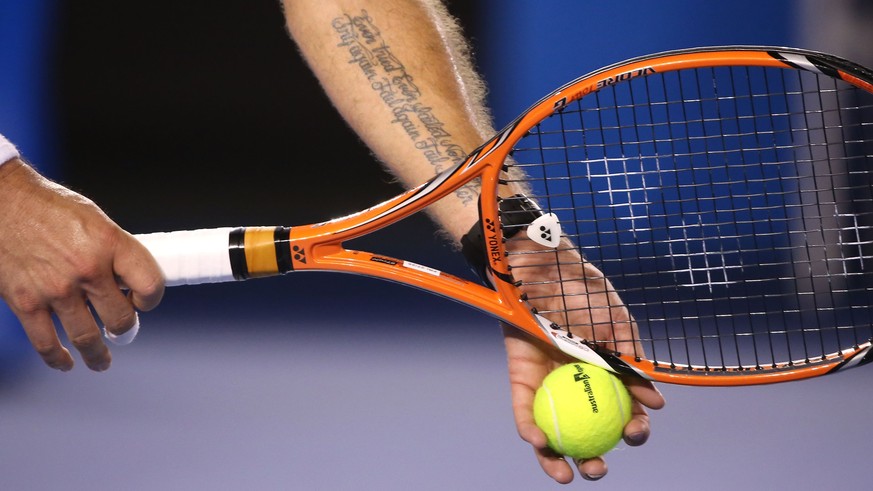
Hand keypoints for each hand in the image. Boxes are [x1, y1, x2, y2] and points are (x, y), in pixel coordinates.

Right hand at [0, 159, 164, 370]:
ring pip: (87, 338)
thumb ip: (115, 252)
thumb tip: (130, 283)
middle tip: (121, 329)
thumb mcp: (96, 221)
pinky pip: (47, 343)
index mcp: (110, 243)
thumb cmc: (50, 208)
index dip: (151, 298)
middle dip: (124, 327)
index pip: (150, 283)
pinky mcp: (25, 302)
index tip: (144, 302)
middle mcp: (87, 268)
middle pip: (120, 317)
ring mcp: (55, 289)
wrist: (1, 202)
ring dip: (97, 355)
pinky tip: (66, 362)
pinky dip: (58, 358)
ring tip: (102, 361)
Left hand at [504, 239, 665, 482]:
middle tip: (599, 467)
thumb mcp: (615, 322)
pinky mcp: (521, 381)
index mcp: (608, 376)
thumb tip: (656, 402)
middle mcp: (578, 386)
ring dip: (558, 461)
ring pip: (554, 433)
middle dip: (595, 459)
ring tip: (568, 476)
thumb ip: (631, 361)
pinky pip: (524, 413)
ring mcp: (549, 386)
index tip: (635, 434)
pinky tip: (539, 441)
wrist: (542, 269)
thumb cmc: (582, 290)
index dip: (632, 430)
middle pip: (588, 433)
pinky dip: (530, 430)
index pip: (623, 413)